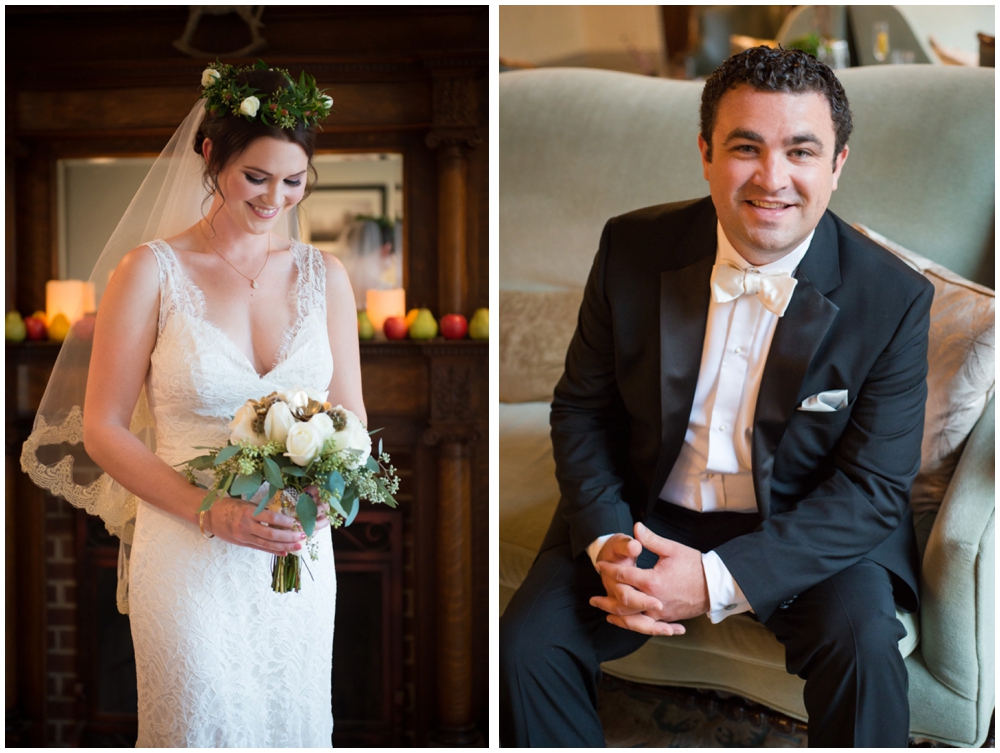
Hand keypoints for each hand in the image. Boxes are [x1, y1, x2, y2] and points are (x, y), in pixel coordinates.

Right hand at [205, 496, 306, 554]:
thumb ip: (262, 510)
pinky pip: (260, 548)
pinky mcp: (242, 543)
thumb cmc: (229, 505)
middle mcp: (246, 526)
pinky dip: (273, 551)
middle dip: (288, 536)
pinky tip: (284, 552)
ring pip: (267, 544)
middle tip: (302, 536)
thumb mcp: (246, 503)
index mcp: (248, 512)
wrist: (208, 515)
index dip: (285, 521)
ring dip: (284, 546)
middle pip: (271, 534)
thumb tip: (282, 516)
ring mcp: (243, 537)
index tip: (297, 522)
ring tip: (297, 546)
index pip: (270, 517)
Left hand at [593, 522, 709, 635]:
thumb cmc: (694, 565)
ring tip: (606, 614)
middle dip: (606, 600)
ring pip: (633, 620)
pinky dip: (633, 625)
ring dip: (617, 617)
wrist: (715, 585)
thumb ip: (651, 540)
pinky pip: (646, 626)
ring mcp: (661, 612)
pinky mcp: (667, 619)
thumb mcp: (672, 549)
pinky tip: (626, 623)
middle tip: (593, 599)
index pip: (624, 575)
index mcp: (652, 581)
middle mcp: (653, 600)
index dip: (610, 569)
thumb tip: (636, 527)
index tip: (600, 565)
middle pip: (623, 603)